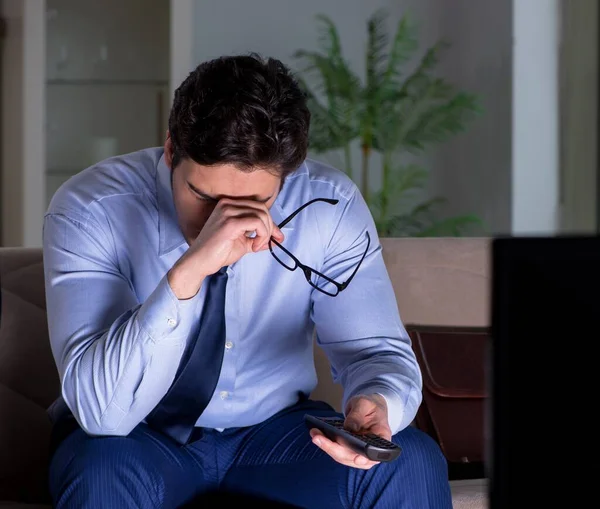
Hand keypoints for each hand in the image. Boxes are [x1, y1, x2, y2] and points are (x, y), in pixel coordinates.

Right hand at [169, 198, 283, 298]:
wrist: (199, 262)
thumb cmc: (217, 252)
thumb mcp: (242, 243)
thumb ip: (258, 238)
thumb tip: (276, 238)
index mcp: (229, 205)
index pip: (258, 206)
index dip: (271, 221)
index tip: (277, 236)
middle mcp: (227, 204)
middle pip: (262, 208)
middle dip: (271, 226)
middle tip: (268, 242)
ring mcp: (228, 212)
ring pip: (261, 214)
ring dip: (265, 233)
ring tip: (256, 246)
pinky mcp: (230, 222)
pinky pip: (257, 223)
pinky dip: (261, 235)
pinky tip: (253, 246)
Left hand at [310, 394, 390, 469]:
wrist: (368, 409)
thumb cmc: (370, 406)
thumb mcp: (365, 404)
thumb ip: (358, 415)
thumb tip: (349, 427)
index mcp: (382, 438)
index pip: (376, 453)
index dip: (366, 458)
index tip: (358, 459)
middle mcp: (371, 449)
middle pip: (354, 457)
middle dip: (334, 449)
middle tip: (318, 438)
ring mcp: (360, 452)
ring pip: (343, 456)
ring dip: (327, 447)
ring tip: (315, 434)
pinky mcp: (349, 450)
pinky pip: (338, 451)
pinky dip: (327, 444)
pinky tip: (317, 435)